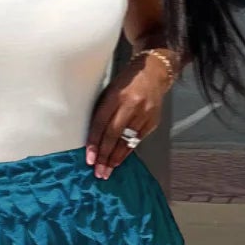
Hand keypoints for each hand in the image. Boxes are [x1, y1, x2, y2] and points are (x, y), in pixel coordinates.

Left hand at [85, 56, 169, 179]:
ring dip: (115, 158)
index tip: (89, 158)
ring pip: (127, 141)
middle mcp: (131, 105)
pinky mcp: (153, 121)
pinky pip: (137, 140)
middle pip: (114, 135)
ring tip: (107, 171)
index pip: (101, 123)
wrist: (155, 72)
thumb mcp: (110, 90)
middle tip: (98, 172)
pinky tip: (119, 160)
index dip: (94, 142)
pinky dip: (127, 151)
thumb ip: (103, 110)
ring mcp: (144, 114)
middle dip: (104, 156)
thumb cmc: (127, 80)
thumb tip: (92, 137)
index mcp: (116, 95)